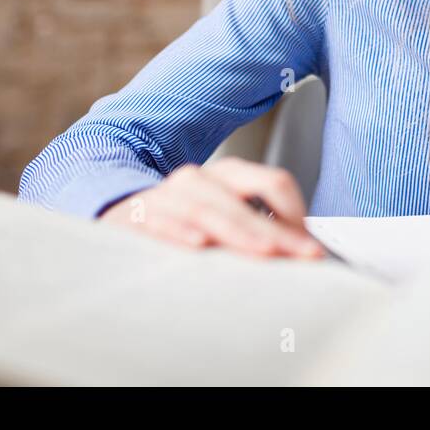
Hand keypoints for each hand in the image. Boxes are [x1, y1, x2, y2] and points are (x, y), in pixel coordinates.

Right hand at [98, 158, 325, 258]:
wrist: (118, 209)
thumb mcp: (224, 215)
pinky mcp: (139, 216)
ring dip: (239, 232)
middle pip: (244, 202)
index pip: (272, 181)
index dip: (295, 210)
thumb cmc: (181, 219)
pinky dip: (181, 232)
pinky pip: (161, 222)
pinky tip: (199, 244)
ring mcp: (168, 196)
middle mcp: (200, 179)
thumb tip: (303, 248)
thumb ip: (260, 226)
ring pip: (208, 210)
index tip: (311, 242)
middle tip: (303, 254)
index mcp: (227, 175)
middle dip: (277, 232)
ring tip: (264, 250)